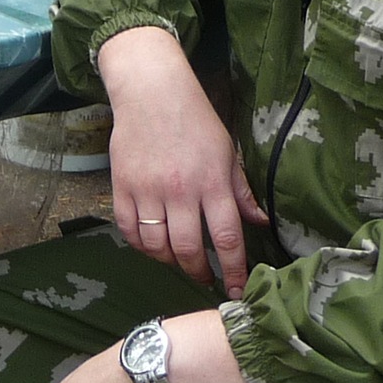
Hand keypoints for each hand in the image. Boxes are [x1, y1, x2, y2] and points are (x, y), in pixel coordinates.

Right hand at [95, 27, 267, 298]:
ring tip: (178, 262)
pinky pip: (129, 230)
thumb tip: (260, 223)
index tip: (237, 291)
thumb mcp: (227, 152)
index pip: (226, 238)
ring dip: (169, 261)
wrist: (151, 92)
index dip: (234, 271)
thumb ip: (241, 191)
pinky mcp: (122, 186)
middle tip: (205, 280)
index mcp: (212, 182)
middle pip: (188, 249)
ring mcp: (148, 189)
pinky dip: (140, 245)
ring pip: (156, 245)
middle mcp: (180, 191)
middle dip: (198, 273)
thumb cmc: (195, 120)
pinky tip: (151, 245)